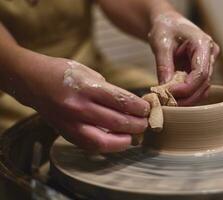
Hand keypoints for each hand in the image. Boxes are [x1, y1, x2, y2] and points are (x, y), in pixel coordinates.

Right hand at [24, 55, 149, 152]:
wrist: (31, 80)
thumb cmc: (61, 72)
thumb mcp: (88, 72)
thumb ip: (108, 90)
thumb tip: (129, 105)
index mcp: (86, 87)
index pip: (121, 101)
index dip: (138, 108)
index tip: (147, 109)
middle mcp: (78, 107)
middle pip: (116, 122)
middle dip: (136, 125)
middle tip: (145, 123)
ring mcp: (71, 122)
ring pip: (104, 140)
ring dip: (124, 140)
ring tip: (134, 135)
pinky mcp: (66, 133)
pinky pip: (90, 145)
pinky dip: (107, 145)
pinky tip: (117, 141)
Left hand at [148, 12, 219, 105]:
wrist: (168, 23)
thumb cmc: (165, 27)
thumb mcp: (161, 43)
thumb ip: (164, 65)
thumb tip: (165, 88)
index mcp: (204, 44)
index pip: (201, 73)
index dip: (186, 87)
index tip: (168, 93)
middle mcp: (210, 55)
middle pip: (203, 84)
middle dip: (186, 96)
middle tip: (166, 103)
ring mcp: (207, 64)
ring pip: (202, 89)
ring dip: (186, 98)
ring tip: (167, 101)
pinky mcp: (201, 71)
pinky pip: (196, 87)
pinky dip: (185, 94)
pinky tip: (171, 96)